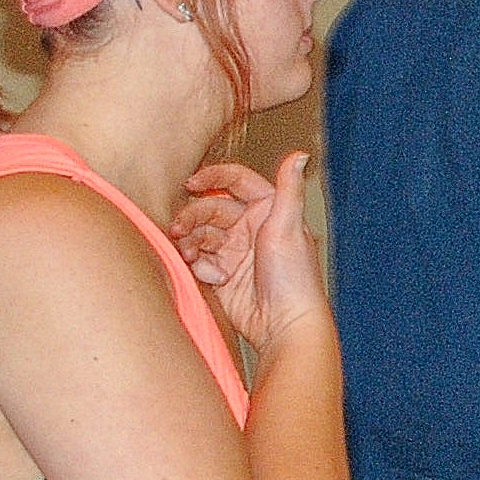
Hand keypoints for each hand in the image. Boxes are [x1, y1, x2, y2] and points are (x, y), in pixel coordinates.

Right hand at [173, 153, 331, 354]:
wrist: (285, 324)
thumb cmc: (294, 277)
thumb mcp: (289, 227)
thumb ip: (289, 189)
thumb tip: (299, 155)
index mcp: (267, 210)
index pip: (235, 181)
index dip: (212, 177)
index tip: (191, 183)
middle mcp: (249, 228)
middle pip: (210, 209)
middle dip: (193, 217)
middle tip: (180, 228)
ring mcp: (234, 251)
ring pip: (199, 234)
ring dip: (190, 241)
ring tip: (187, 253)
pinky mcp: (221, 273)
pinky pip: (197, 259)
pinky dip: (196, 264)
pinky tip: (208, 275)